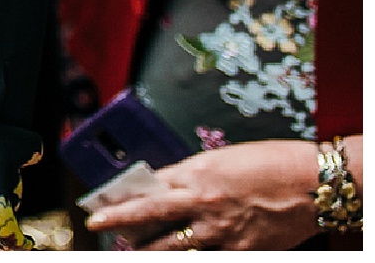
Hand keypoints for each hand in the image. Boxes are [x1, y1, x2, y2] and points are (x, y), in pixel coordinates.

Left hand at [84, 140, 321, 250]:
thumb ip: (191, 175)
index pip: (147, 189)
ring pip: (175, 247)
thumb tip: (164, 187)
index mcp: (197, 175)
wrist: (314, 184)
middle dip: (121, 225)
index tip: (100, 206)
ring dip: (152, 250)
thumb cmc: (272, 163)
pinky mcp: (244, 250)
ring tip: (136, 250)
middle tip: (102, 228)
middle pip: (151, 219)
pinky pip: (210, 257)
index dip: (121, 199)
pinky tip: (185, 254)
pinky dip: (196, 256)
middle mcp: (204, 204)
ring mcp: (223, 232)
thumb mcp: (221, 160)